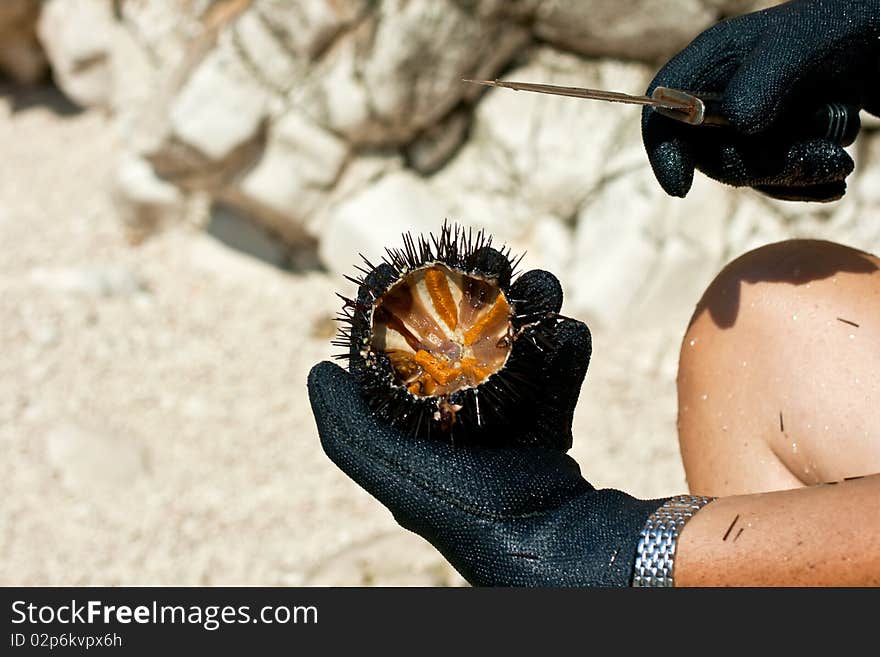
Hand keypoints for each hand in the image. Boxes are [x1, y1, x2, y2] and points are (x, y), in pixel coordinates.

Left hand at [308, 269, 664, 585]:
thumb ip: (344, 425)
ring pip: (518, 347)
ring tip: (542, 285)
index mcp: (419, 425)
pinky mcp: (553, 429)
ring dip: (534, 310)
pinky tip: (570, 333)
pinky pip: (560, 380)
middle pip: (464, 336)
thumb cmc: (454, 504)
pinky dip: (569, 355)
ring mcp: (508, 423)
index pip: (406, 351)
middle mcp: (459, 419)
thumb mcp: (382, 466)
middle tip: (484, 256)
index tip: (404, 264)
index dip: (403, 304)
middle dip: (477, 290)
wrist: (540, 545)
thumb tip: (317, 371)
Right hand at [642, 0, 879, 201]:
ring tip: (839, 158)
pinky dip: (805, 184)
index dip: (664, 150)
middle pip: (707, 155)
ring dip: (794, 173)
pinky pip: (773, 183)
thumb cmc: (847, 27)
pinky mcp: (776, 145)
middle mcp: (723, 95)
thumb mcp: (802, 47)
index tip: (682, 187)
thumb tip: (733, 127)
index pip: (662, 112)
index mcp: (713, 61)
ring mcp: (749, 124)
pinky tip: (836, 172)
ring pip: (746, 174)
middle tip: (815, 156)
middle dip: (760, 165)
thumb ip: (759, 84)